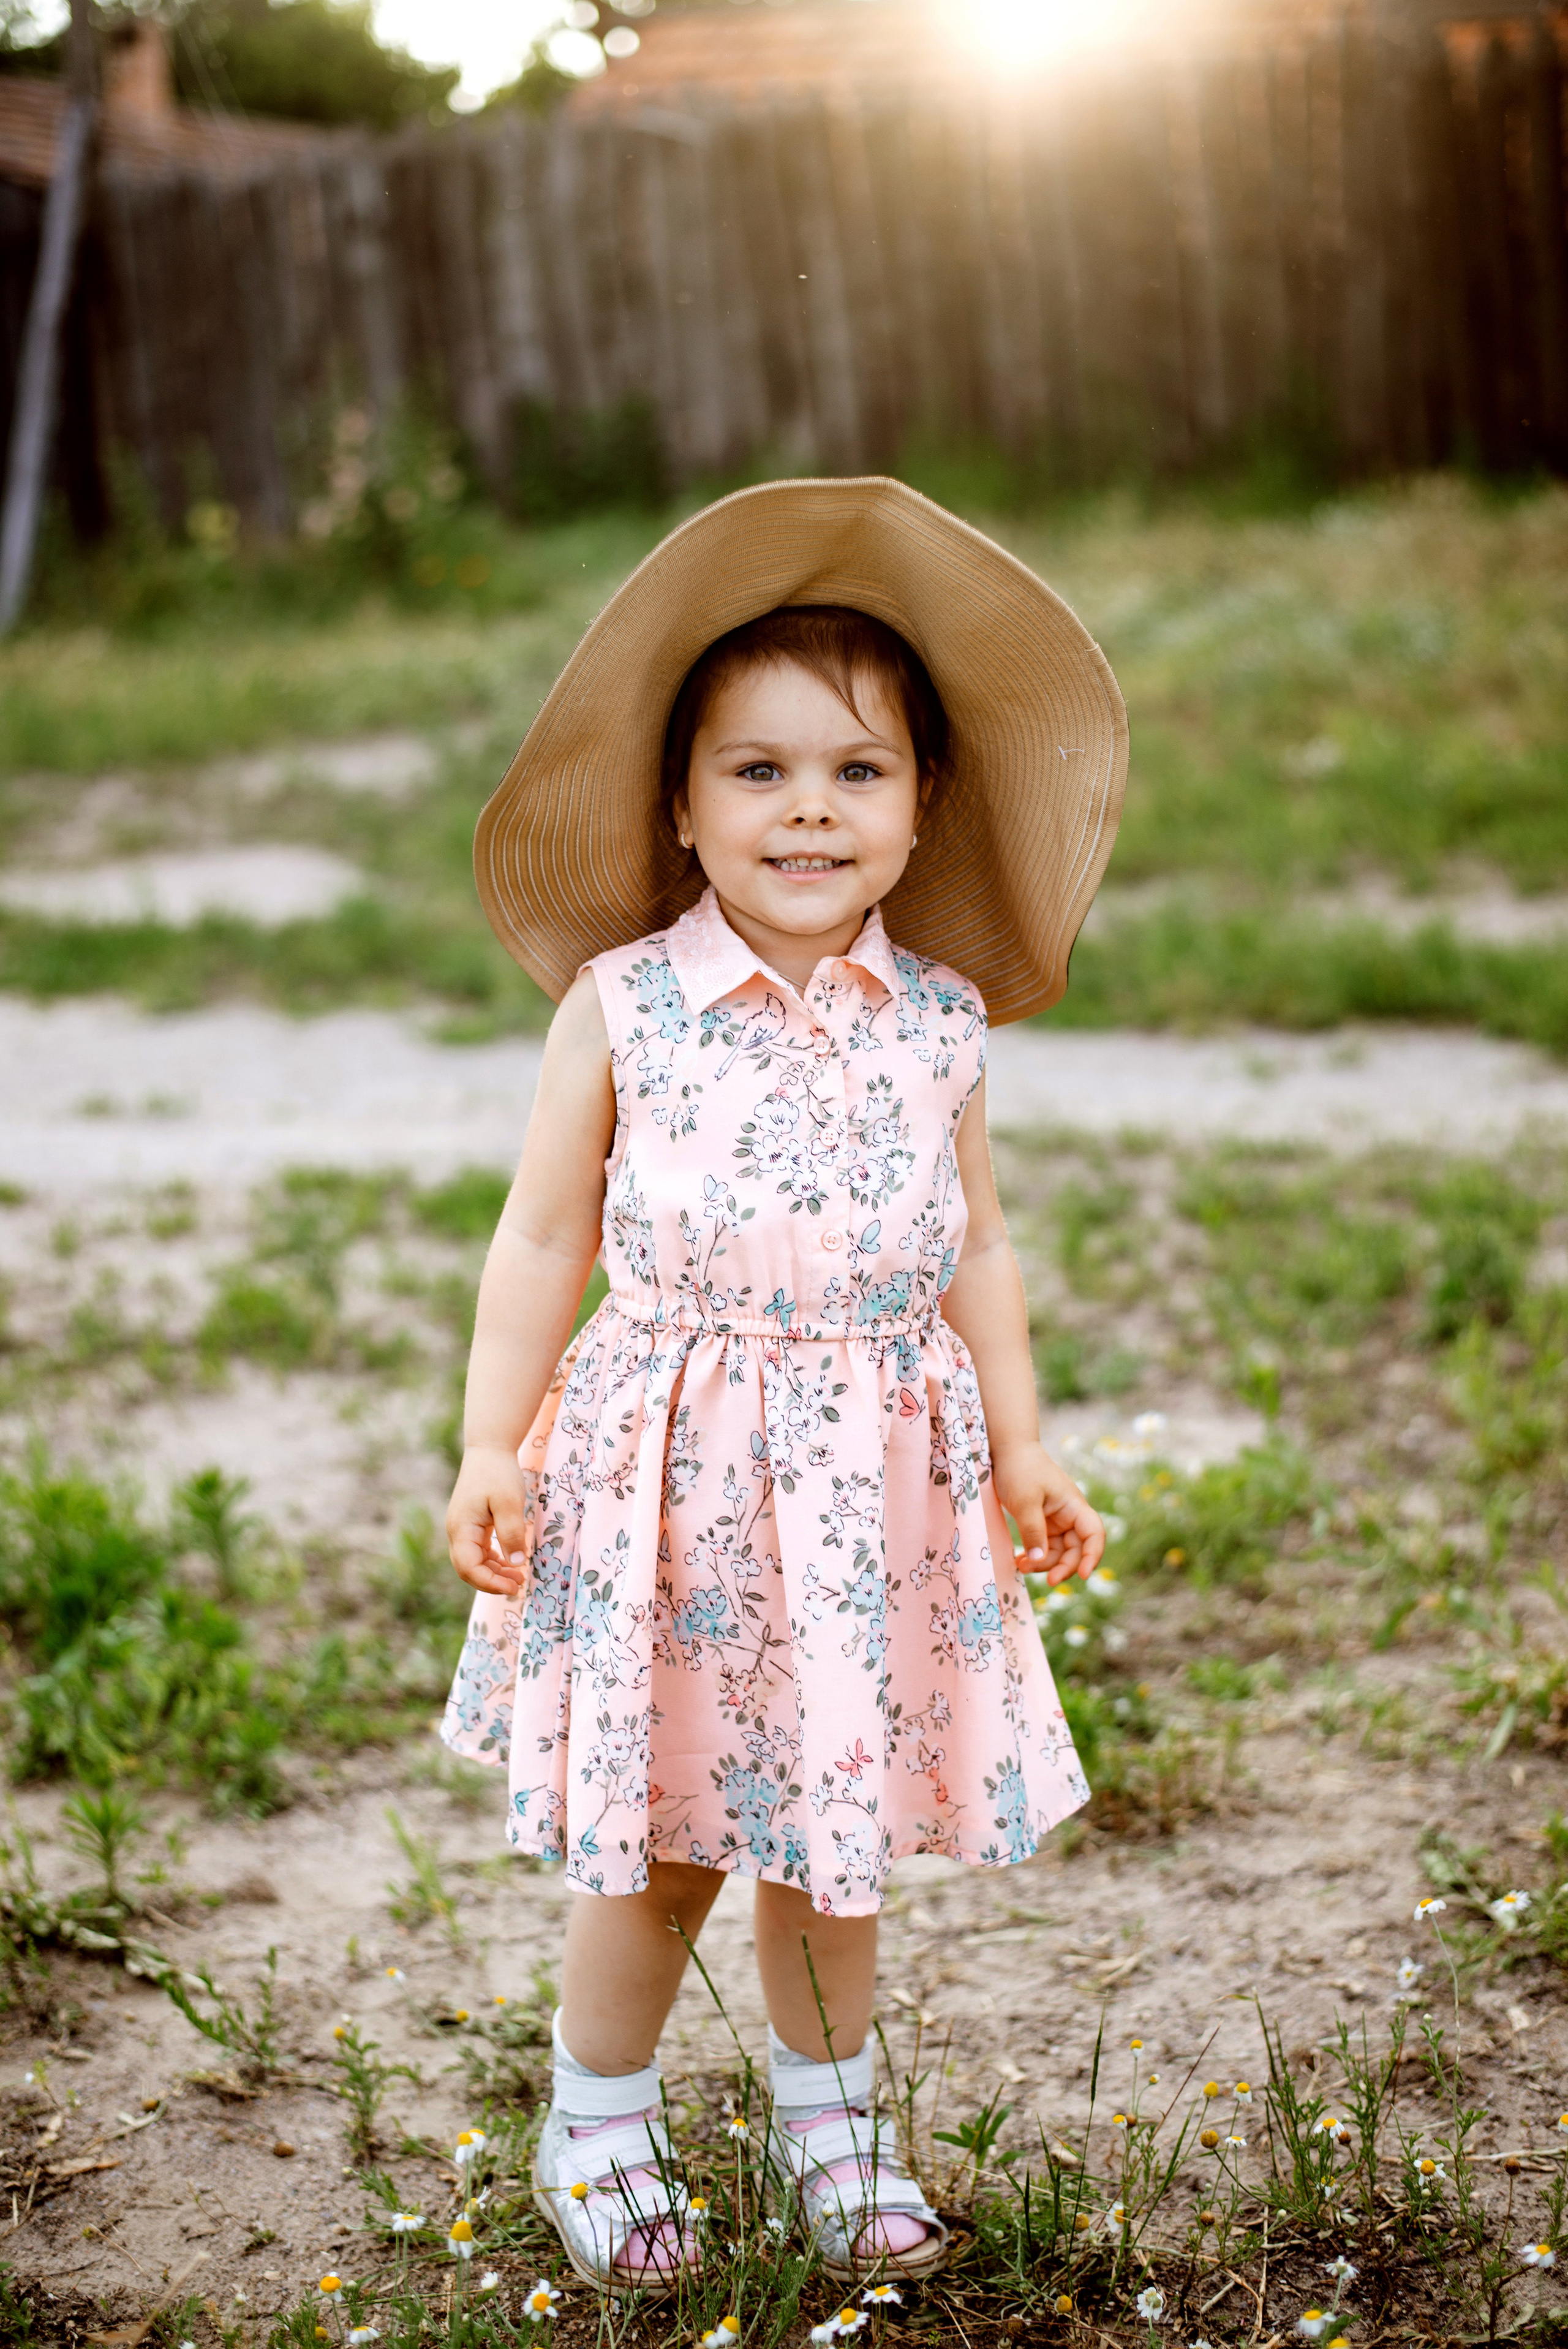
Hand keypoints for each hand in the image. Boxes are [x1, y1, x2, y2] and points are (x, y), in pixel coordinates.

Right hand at [446, 1444, 530, 1596]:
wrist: (489, 1449)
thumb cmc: (498, 1473)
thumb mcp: (509, 1502)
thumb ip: (511, 1533)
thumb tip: (516, 1563)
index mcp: (461, 1528)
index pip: (468, 1568)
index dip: (490, 1583)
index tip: (514, 1586)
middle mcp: (457, 1532)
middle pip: (468, 1569)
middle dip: (492, 1581)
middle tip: (519, 1584)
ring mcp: (462, 1528)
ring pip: (473, 1562)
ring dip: (494, 1572)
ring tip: (518, 1576)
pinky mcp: (471, 1524)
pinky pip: (478, 1551)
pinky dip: (493, 1560)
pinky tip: (510, 1562)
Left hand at [992, 1441, 1104, 1586]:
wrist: (1006, 1450)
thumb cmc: (1020, 1469)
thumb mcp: (1025, 1501)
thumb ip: (1033, 1531)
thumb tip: (1038, 1561)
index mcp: (1074, 1506)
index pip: (1093, 1535)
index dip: (1092, 1556)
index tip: (1084, 1576)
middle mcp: (1069, 1515)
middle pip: (1076, 1550)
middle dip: (1062, 1566)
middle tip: (1047, 1582)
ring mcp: (1055, 1521)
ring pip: (1058, 1552)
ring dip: (1044, 1563)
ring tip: (1021, 1566)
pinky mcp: (1041, 1523)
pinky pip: (1043, 1546)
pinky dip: (1034, 1556)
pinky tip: (1020, 1561)